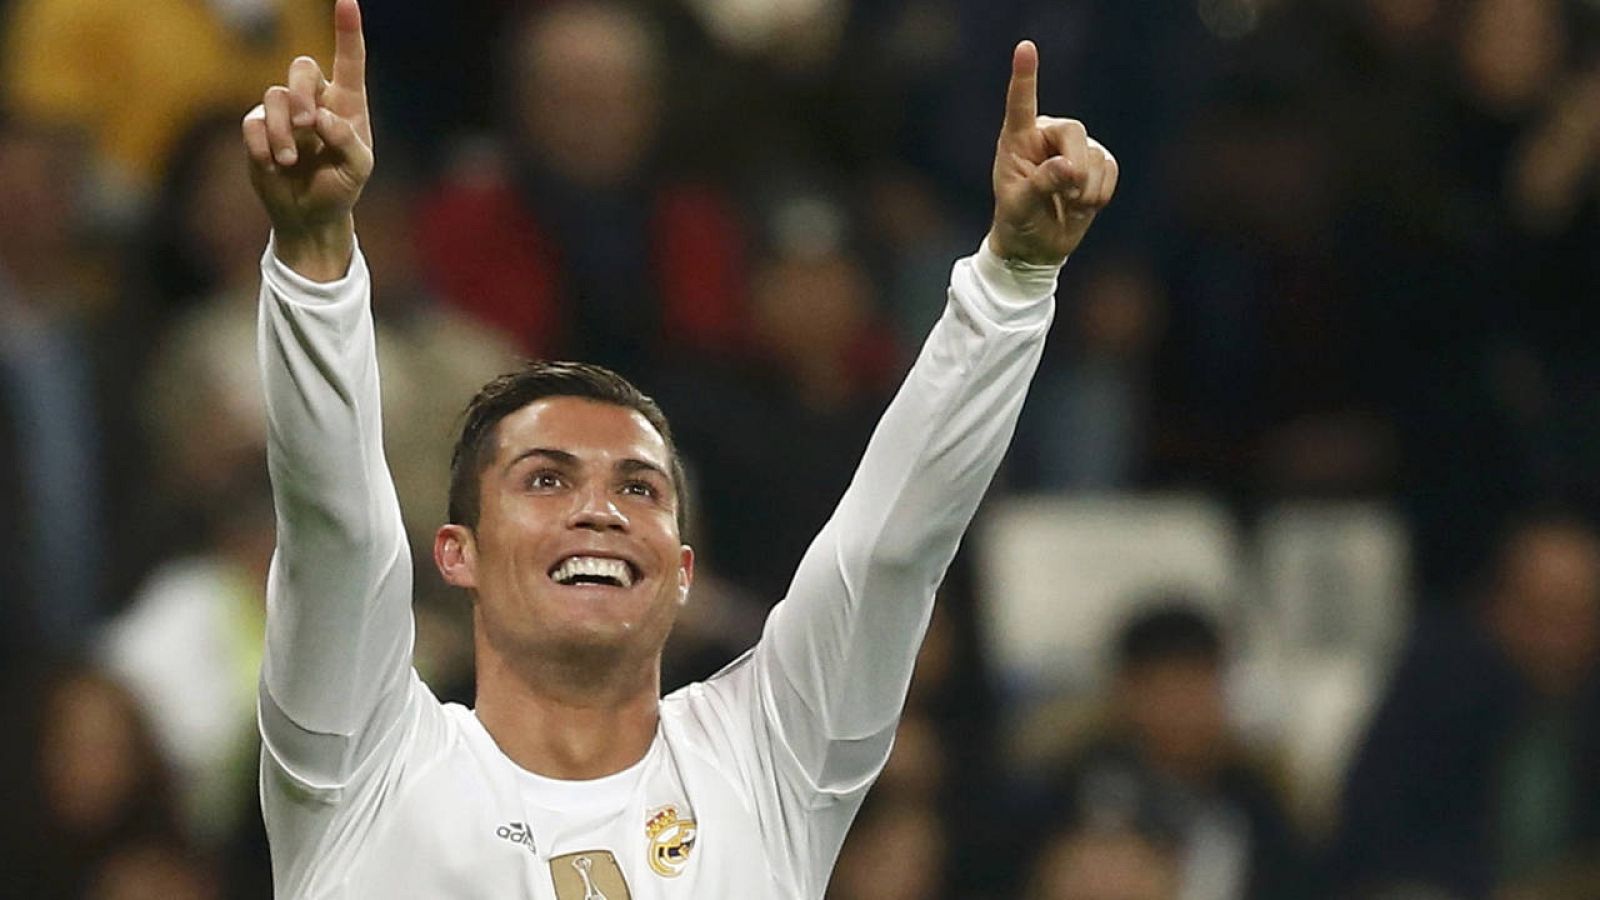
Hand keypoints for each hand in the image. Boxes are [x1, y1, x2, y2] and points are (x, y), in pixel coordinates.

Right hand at [241, 0, 372, 279]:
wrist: (311, 215)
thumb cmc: (340, 187)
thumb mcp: (358, 169)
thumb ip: (347, 141)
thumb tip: (321, 119)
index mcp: (347, 103)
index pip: (349, 60)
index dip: (348, 30)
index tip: (348, 1)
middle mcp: (315, 100)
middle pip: (301, 67)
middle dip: (302, 93)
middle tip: (308, 124)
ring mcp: (283, 113)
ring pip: (273, 96)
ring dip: (282, 130)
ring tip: (290, 160)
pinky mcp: (258, 129)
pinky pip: (252, 122)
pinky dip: (262, 144)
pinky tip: (273, 164)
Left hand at [987, 42, 1116, 265]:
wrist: (1038, 245)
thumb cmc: (1018, 222)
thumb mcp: (1020, 207)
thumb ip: (1041, 184)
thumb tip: (1070, 167)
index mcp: (1018, 139)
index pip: (1021, 104)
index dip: (1025, 76)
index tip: (1025, 47)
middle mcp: (1047, 135)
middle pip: (1074, 131)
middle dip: (1075, 168)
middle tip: (1066, 196)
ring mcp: (1075, 147)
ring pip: (1096, 155)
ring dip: (1086, 190)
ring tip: (1067, 204)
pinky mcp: (1098, 161)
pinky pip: (1111, 169)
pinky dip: (1100, 193)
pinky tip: (1082, 204)